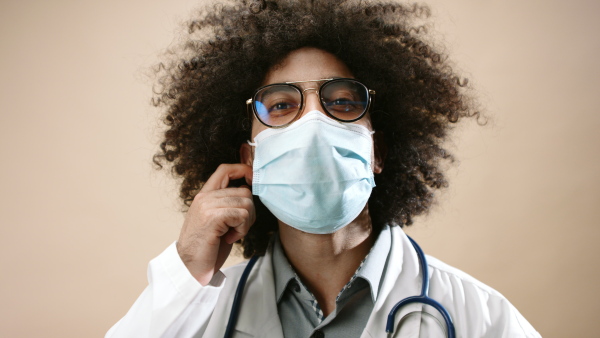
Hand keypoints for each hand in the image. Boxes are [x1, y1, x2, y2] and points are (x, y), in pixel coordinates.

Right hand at [176, 163, 254, 284]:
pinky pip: (242, 214)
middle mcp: (205, 196)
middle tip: (238, 228)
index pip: (225, 169)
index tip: (252, 181)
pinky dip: (242, 229)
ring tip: (232, 234)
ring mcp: (207, 205)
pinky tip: (229, 238)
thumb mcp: (217, 220)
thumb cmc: (207, 247)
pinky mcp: (213, 217)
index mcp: (205, 195)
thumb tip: (248, 189)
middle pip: (244, 191)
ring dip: (246, 222)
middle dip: (249, 212)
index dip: (243, 170)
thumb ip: (227, 203)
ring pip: (246, 203)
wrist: (190, 267)